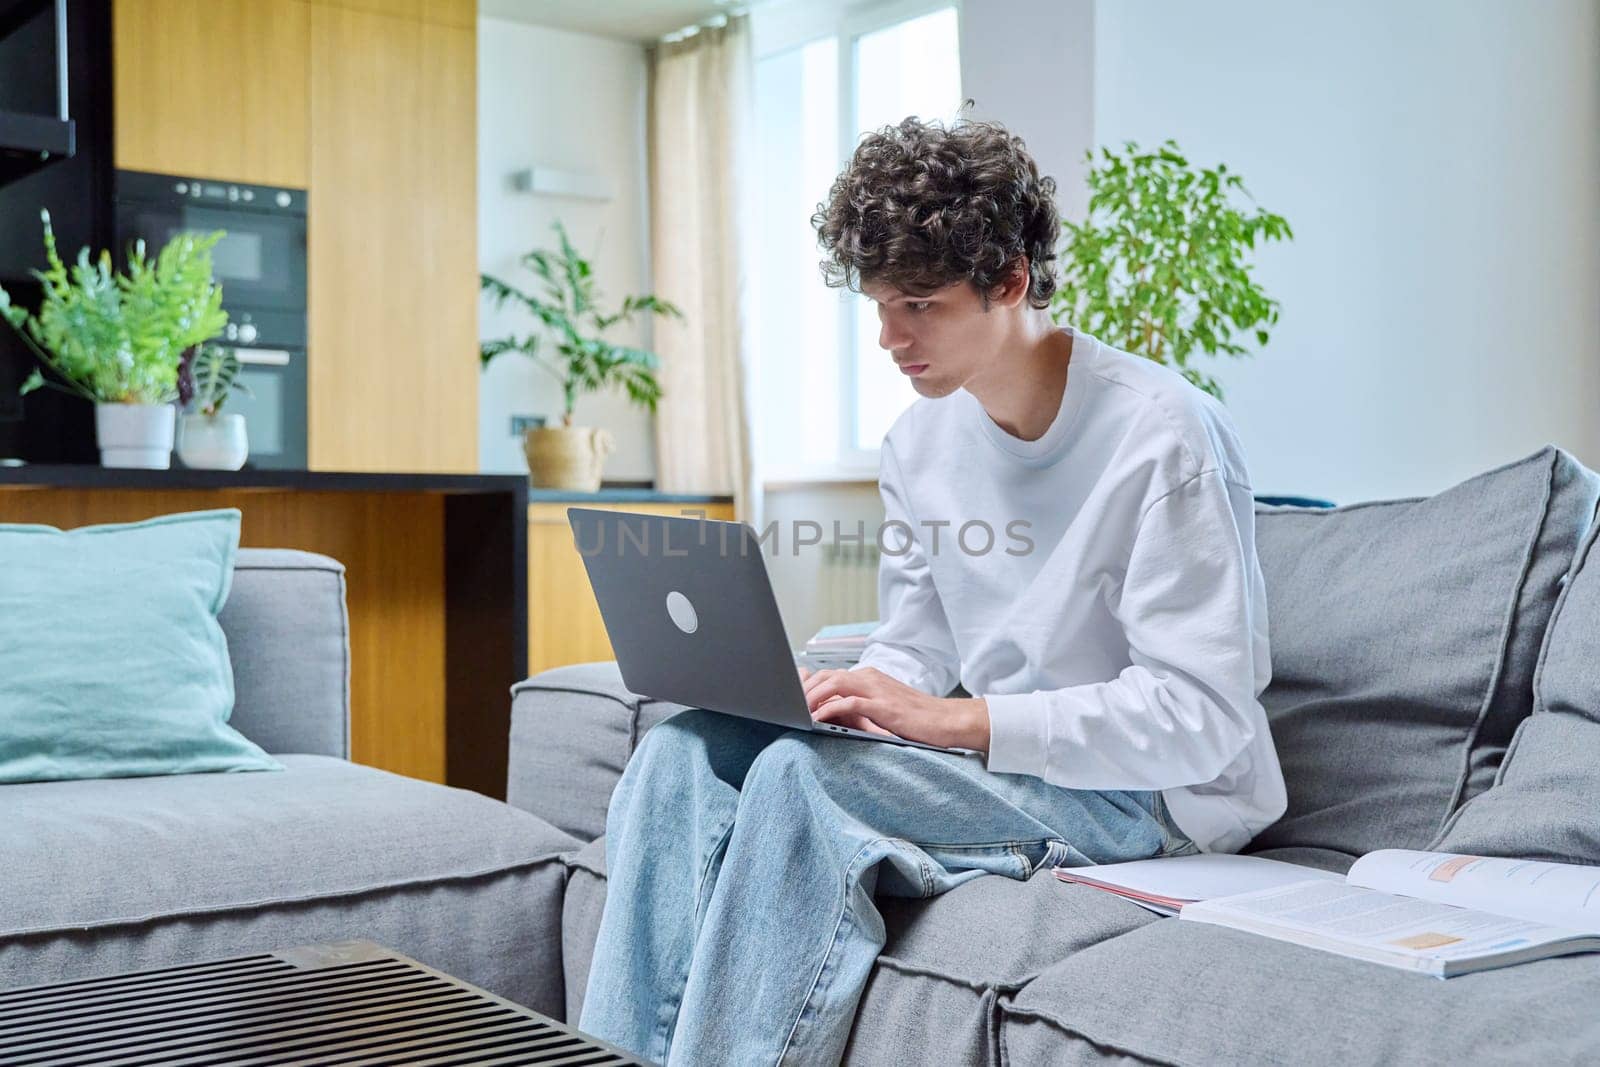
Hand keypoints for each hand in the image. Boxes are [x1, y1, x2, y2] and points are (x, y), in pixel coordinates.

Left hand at [801, 666, 990, 753]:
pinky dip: (830, 708)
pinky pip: (849, 701)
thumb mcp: (885, 707)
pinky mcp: (883, 705)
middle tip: (789, 704)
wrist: (946, 720)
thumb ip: (863, 705)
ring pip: (834, 683)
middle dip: (805, 689)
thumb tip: (836, 715)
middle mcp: (871, 677)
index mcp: (870, 676)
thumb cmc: (917, 718)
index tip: (793, 698)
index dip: (810, 685)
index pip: (831, 674)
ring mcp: (877, 689)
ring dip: (812, 696)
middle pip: (827, 675)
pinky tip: (818, 717)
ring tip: (798, 710)